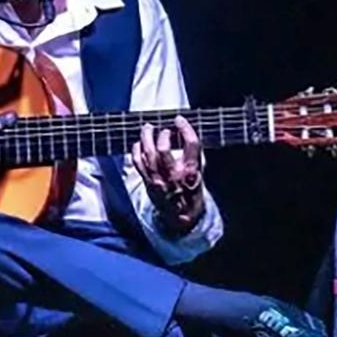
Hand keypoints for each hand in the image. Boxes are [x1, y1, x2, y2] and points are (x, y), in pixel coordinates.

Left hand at [132, 115, 205, 234]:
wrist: (181, 216)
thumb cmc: (191, 191)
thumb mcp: (200, 173)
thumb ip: (193, 155)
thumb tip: (183, 132)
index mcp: (192, 171)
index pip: (191, 144)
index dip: (185, 128)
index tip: (179, 119)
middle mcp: (174, 175)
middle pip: (164, 149)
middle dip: (162, 135)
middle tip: (163, 129)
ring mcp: (159, 179)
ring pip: (148, 154)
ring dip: (146, 137)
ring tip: (147, 128)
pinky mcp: (148, 182)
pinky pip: (138, 162)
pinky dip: (136, 150)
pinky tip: (139, 143)